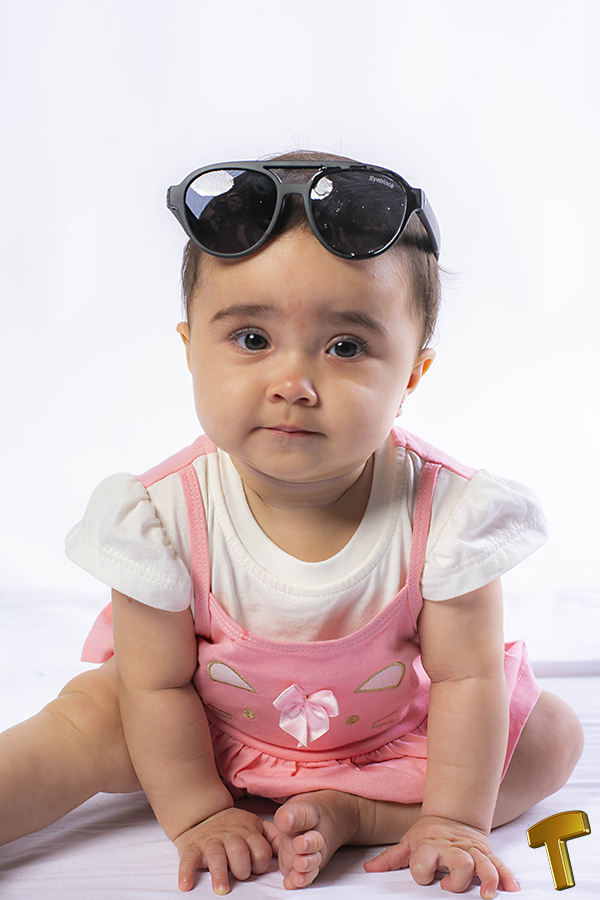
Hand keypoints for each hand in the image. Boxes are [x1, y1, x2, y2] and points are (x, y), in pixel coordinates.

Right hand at [175, 806, 279, 893]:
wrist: (202, 814)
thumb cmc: (235, 827)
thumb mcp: (256, 826)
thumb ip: (274, 837)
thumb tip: (294, 849)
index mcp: (248, 832)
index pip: (261, 850)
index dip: (261, 862)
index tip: (256, 868)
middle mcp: (230, 836)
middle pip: (240, 851)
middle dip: (242, 866)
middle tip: (240, 875)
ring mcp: (210, 841)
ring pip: (216, 855)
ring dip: (219, 872)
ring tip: (222, 889)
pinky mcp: (192, 848)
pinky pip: (188, 860)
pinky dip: (186, 873)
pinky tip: (185, 886)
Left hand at [363, 815, 518, 898]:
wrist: (452, 815)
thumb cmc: (427, 835)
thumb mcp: (407, 843)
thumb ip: (390, 859)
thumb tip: (369, 870)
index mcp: (430, 846)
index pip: (424, 861)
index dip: (423, 871)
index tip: (426, 876)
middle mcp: (452, 848)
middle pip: (459, 862)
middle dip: (458, 877)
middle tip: (450, 886)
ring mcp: (471, 850)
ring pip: (483, 864)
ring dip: (488, 879)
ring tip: (488, 893)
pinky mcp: (485, 853)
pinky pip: (498, 863)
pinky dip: (506, 875)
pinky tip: (511, 887)